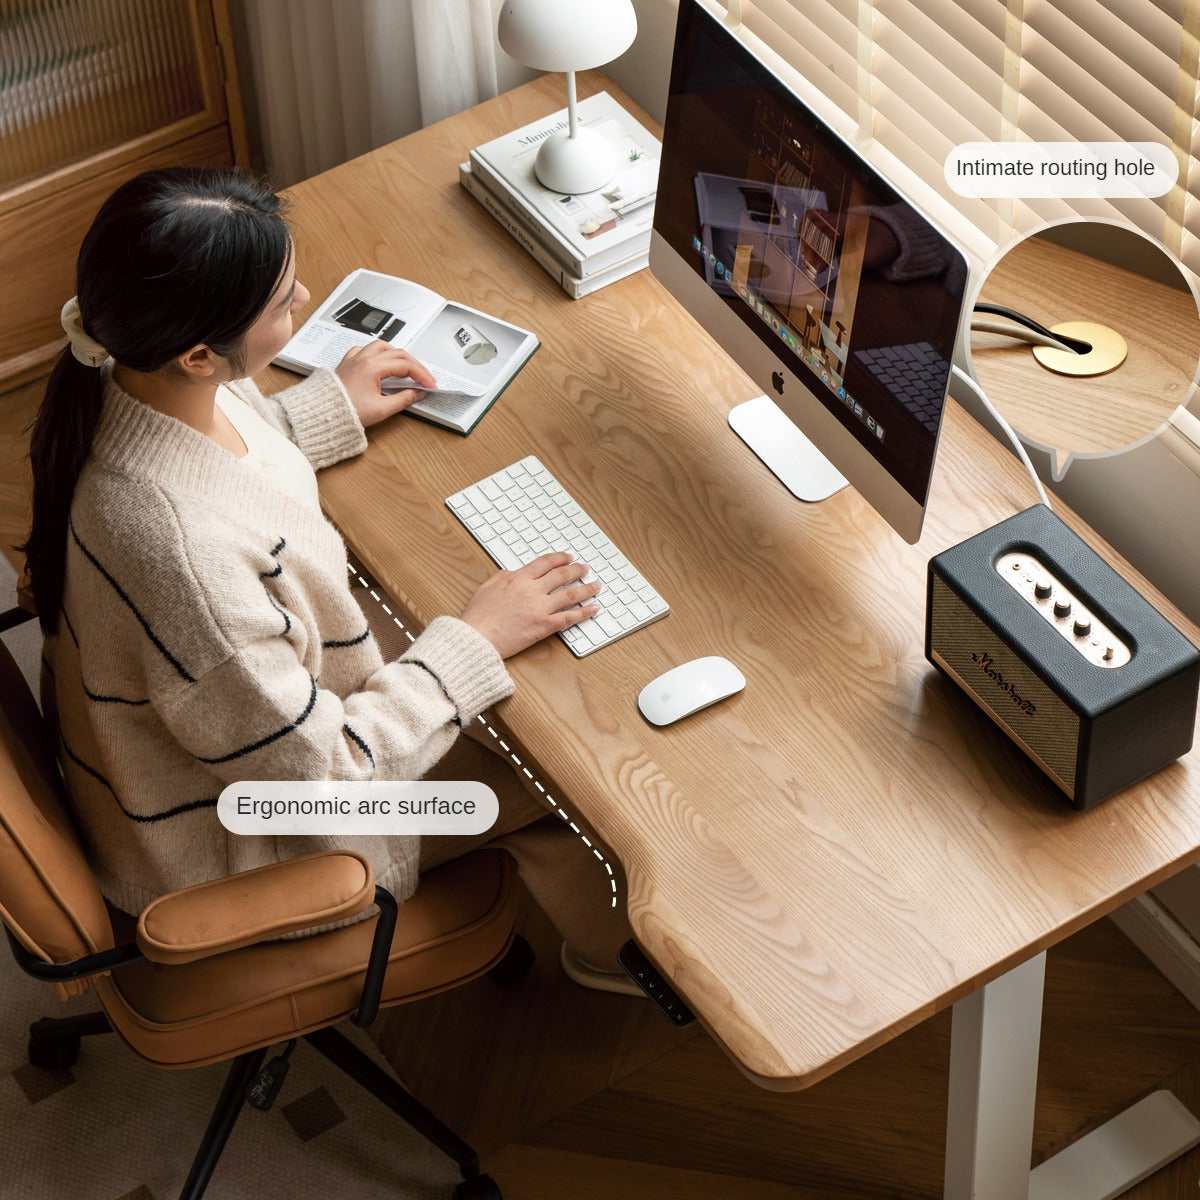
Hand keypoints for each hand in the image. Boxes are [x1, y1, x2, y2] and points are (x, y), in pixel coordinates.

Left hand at [334, 341, 436, 426]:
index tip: (430, 385)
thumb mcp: (381, 409)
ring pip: (383, 346)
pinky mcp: (348, 362)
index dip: (422, 375)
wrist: (324, 414)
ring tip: (407, 367)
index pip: (406, 365)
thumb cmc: (345, 411)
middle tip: (424, 378)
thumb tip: (416, 393)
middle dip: (415, 366)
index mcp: (372, 367)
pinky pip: (366, 349)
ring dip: (398, 355)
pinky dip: (379, 353)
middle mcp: (364, 358)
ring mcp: (355, 358)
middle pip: (398, 353)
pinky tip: (382, 361)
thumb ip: (403, 399)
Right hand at [460, 552, 601, 658]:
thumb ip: (503, 577)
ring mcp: (540, 608)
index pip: (545, 563)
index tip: (568, 557)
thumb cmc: (478, 616)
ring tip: (596, 585)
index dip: (559, 558)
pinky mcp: (544, 626)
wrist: (476, 637)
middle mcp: (532, 590)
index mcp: (518, 578)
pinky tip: (594, 609)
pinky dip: (584, 612)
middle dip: (577, 570)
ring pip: (570, 594)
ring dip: (587, 588)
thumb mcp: (487, 587)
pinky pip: (569, 617)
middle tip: (585, 568)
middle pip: (561, 575)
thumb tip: (513, 572)